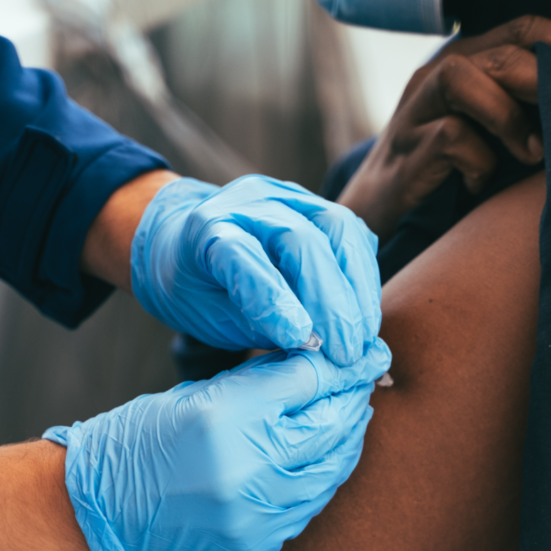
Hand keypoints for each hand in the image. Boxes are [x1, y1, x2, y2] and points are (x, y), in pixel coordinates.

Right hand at [43, 337, 390, 550]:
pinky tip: (323, 458)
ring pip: (332, 470)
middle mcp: (248, 468)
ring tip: (350, 417)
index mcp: (228, 416)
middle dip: (354, 400)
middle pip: (332, 426)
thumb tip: (315, 362)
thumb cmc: (141, 439)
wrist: (99, 510)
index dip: (344, 367)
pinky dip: (324, 477)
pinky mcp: (255, 544)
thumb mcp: (200, 392)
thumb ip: (262, 379)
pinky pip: (310, 505)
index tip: (368, 356)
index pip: (311, 383)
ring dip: (347, 440)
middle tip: (365, 382)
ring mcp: (255, 514)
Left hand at [131, 174, 381, 366]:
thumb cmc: (196, 289)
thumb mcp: (208, 316)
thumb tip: (314, 345)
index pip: (243, 257)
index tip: (302, 341)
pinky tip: (364, 315)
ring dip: (359, 289)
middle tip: (346, 353)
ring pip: (338, 228)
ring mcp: (288, 197)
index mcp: (207, 228)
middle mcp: (250, 202)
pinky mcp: (317, 206)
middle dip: (331, 302)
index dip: (274, 299)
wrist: (185, 243)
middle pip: (302, 240)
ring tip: (363, 338)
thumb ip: (256, 324)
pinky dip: (364, 276)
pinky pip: (352, 234)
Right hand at [339, 15, 550, 243]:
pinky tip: (477, 185)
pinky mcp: (406, 151)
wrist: (371, 210)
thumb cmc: (436, 170)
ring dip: (506, 116)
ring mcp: (413, 112)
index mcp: (455, 64)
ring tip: (530, 152)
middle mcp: (430, 79)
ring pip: (462, 79)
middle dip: (542, 77)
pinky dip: (478, 163)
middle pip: (494, 51)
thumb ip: (512, 106)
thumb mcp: (478, 128)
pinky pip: (452, 138)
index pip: (516, 30)